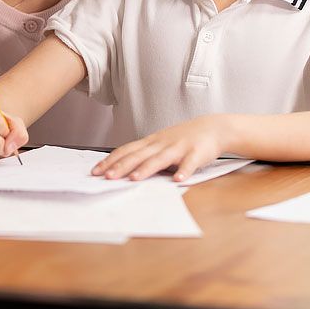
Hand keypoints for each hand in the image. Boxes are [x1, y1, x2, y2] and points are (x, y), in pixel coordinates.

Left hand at [91, 116, 225, 181]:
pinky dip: (184, 171)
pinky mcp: (196, 153)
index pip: (126, 150)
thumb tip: (123, 169)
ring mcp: (179, 148)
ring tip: (134, 179)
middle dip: (122, 166)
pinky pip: (189, 164)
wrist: (213, 128)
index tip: (96, 171)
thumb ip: (145, 154)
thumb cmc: (183, 138)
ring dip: (146, 169)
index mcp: (151, 142)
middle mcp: (162, 144)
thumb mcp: (161, 143)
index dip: (111, 160)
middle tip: (107, 178)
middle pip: (139, 155)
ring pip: (160, 159)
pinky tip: (178, 180)